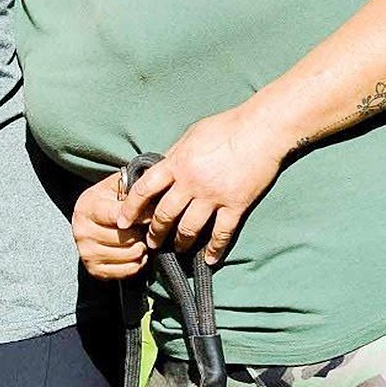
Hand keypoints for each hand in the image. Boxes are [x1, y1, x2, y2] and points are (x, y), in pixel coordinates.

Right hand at [72, 171, 149, 278]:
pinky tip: (137, 253)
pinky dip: (138, 263)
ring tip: (143, 240)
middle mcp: (82, 231)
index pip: (117, 215)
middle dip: (142, 233)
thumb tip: (154, 188)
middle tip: (148, 229)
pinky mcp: (94, 270)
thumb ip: (131, 186)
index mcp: (87, 207)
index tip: (153, 215)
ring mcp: (86, 252)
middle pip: (126, 237)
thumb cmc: (107, 202)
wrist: (89, 223)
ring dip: (143, 248)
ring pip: (129, 254)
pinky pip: (127, 271)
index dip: (140, 216)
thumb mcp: (114, 187)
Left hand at [119, 105, 285, 263]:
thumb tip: (161, 168)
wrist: (262, 130)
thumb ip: (175, 155)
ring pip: (189, 228)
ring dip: (181, 243)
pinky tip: (209, 259)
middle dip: (155, 232)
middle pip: (165, 214)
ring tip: (178, 250)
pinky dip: (214, 250)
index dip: (131, 208)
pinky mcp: (236, 205)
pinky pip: (221, 234)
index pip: (144, 189)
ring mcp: (214, 196)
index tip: (123, 222)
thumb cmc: (226, 126)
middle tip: (151, 242)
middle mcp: (191, 182)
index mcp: (177, 162)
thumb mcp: (191, 135)